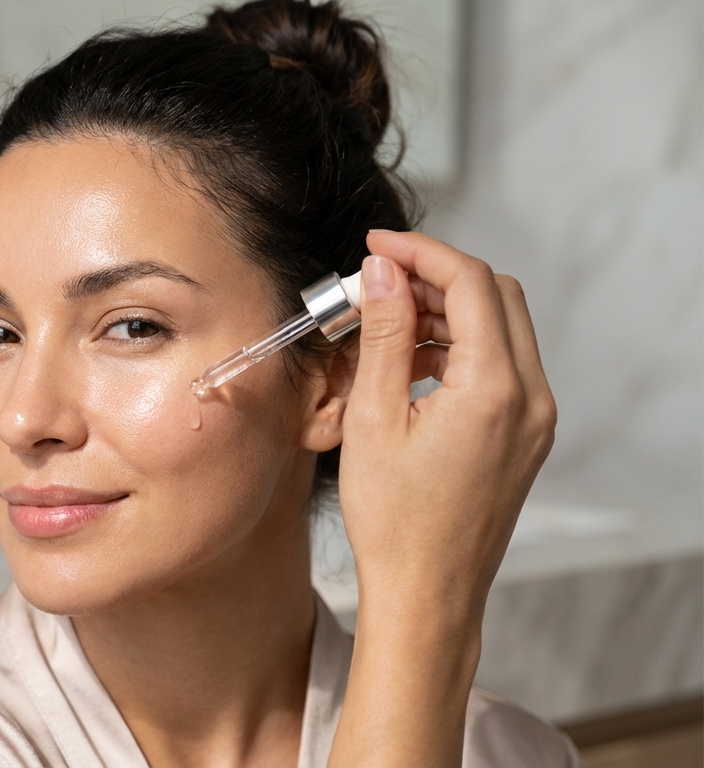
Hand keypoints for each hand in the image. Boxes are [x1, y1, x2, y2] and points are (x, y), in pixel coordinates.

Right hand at [325, 231, 556, 767]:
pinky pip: (502, 366)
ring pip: (502, 328)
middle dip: (435, 277)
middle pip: (496, 295)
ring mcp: (535, 419)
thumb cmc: (395, 522)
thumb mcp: (374, 418)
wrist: (428, 593)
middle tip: (377, 284)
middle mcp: (530, 398)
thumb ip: (385, 334)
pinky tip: (410, 365)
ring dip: (446, 312)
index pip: (470, 283)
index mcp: (494, 389)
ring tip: (384, 327)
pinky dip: (460, 347)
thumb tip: (385, 271)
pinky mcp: (526, 435)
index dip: (420, 252)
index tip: (375, 245)